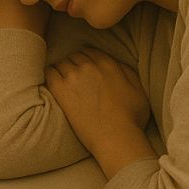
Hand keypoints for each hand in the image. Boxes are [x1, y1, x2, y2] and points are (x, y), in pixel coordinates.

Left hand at [46, 48, 153, 175]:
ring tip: (64, 82)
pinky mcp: (61, 90)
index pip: (90, 52)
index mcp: (108, 64)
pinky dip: (50, 76)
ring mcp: (73, 77)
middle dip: (74, 64)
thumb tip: (116, 64)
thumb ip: (126, 72)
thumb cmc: (131, 118)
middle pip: (75, 56)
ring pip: (61, 63)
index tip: (85, 69)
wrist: (115, 137)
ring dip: (62, 70)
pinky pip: (49, 73)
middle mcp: (89, 66)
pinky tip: (53, 85)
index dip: (87, 60)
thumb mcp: (138, 90)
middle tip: (74, 78)